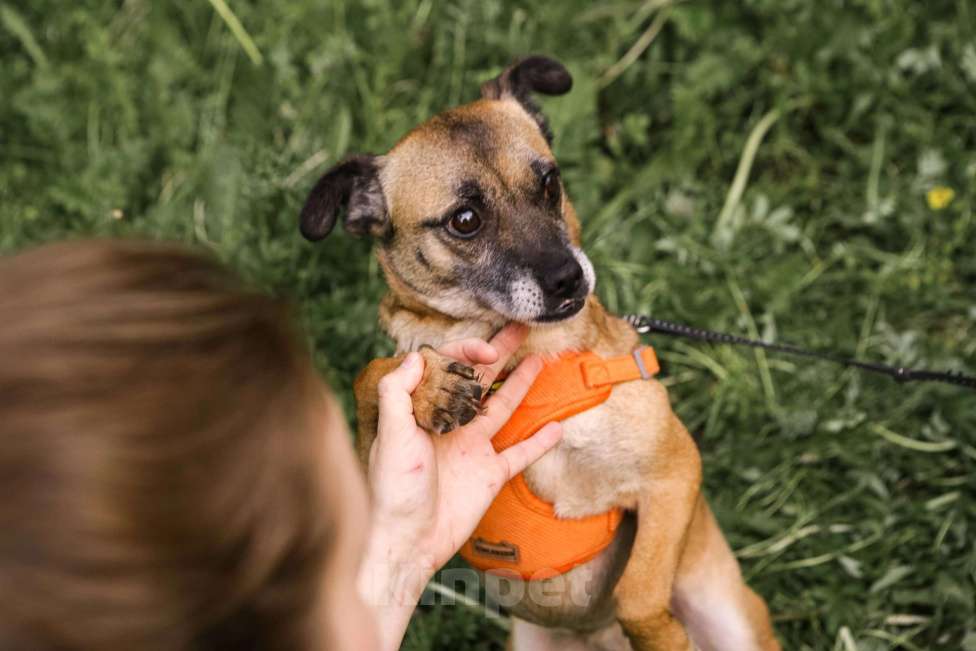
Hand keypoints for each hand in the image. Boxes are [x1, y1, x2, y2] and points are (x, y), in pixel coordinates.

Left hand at [362, 324, 562, 596]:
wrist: (409, 543)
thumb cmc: (393, 491)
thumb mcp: (391, 435)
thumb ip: (398, 393)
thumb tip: (416, 356)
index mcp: (423, 410)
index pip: (448, 367)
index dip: (467, 351)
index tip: (488, 350)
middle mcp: (449, 423)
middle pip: (479, 379)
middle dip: (499, 352)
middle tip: (522, 327)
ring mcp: (471, 447)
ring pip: (502, 407)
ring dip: (521, 383)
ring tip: (541, 360)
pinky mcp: (489, 474)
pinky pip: (519, 453)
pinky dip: (539, 441)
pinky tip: (557, 427)